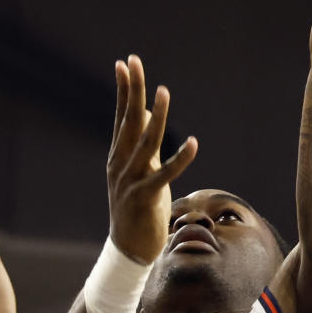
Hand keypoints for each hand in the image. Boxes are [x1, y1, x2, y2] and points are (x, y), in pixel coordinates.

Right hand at [107, 55, 196, 264]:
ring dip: (157, 116)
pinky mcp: (144, 198)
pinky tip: (193, 143)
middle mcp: (120, 164)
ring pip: (145, 142)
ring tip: (165, 91)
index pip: (120, 117)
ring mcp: (130, 181)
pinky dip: (179, 159)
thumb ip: (142, 143)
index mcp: (117, 157)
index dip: (123, 90)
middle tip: (134, 62)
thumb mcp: (138, 172)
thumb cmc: (137, 209)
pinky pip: (164, 175)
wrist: (128, 250)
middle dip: (132, 90)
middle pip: (128, 121)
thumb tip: (149, 114)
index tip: (124, 64)